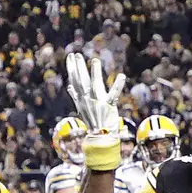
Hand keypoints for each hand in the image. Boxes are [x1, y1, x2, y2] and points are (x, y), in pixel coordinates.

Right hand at [66, 53, 126, 170]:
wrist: (100, 138)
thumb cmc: (93, 122)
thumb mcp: (82, 109)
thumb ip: (76, 97)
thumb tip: (70, 87)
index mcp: (82, 100)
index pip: (75, 81)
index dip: (72, 68)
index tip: (71, 57)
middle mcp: (88, 101)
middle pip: (81, 82)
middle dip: (78, 68)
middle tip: (75, 54)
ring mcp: (98, 103)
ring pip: (95, 86)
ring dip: (95, 73)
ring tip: (95, 60)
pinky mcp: (109, 107)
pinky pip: (113, 94)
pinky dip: (117, 85)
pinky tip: (121, 76)